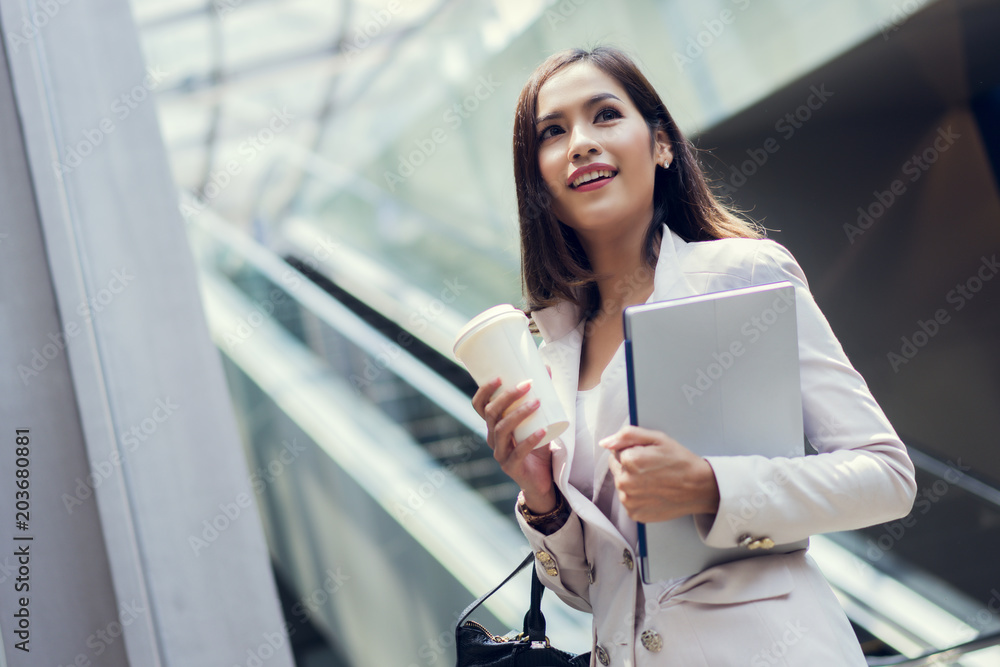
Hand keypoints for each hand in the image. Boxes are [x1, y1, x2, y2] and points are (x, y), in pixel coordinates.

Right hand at [471, 369, 556, 512]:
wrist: (542, 480)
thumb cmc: (537, 447)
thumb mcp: (538, 420)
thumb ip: (540, 398)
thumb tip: (547, 368)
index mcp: (494, 425)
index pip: (480, 406)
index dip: (485, 391)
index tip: (499, 376)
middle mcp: (492, 438)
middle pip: (491, 414)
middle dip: (507, 397)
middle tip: (527, 385)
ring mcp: (500, 453)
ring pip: (502, 430)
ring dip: (519, 414)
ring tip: (537, 403)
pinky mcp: (512, 467)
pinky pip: (518, 451)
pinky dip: (530, 439)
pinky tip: (542, 430)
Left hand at [600, 426, 719, 522]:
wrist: (699, 488)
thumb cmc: (680, 461)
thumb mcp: (657, 438)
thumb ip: (627, 435)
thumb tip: (605, 442)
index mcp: (629, 460)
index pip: (617, 452)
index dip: (633, 451)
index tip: (649, 456)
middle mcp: (625, 482)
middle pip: (617, 468)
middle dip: (630, 467)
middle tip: (653, 468)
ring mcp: (629, 501)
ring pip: (622, 485)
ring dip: (633, 482)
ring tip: (655, 481)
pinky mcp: (634, 514)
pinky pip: (628, 501)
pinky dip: (637, 497)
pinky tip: (653, 493)